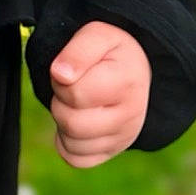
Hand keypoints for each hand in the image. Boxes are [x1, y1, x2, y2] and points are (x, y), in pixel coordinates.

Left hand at [47, 22, 149, 167]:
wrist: (136, 69)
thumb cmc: (112, 52)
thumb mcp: (98, 35)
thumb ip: (78, 50)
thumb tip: (60, 74)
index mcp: (126, 82)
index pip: (75, 94)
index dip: (61, 80)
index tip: (70, 70)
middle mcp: (130, 115)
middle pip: (72, 123)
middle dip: (60, 102)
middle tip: (70, 87)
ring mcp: (123, 138)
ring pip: (72, 144)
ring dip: (62, 122)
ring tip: (75, 103)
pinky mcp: (112, 151)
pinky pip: (75, 159)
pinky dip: (67, 142)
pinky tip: (77, 121)